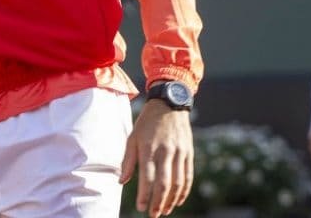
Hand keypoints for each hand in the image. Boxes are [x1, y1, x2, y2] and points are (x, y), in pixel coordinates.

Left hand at [120, 99, 193, 217]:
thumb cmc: (148, 122)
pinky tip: (178, 200)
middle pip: (164, 184)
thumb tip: (121, 181)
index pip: (147, 178)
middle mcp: (166, 151)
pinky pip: (188, 175)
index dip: (145, 196)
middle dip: (158, 203)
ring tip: (165, 211)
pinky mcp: (188, 152)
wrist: (170, 103)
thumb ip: (128, 160)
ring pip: (177, 182)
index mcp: (149, 148)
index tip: (141, 207)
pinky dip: (184, 191)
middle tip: (153, 215)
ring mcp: (179, 152)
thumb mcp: (133, 137)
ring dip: (171, 200)